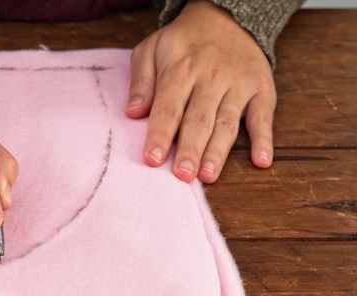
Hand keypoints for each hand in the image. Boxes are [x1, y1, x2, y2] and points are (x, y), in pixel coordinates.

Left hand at [127, 0, 276, 182]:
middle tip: (182, 176)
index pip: (168, 107)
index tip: (152, 159)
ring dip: (218, 151)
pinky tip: (261, 160)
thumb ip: (141, 82)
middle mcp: (211, 78)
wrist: (224, 17)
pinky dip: (264, 138)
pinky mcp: (260, 88)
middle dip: (190, 149)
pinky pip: (264, 116)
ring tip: (208, 176)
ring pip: (228, 122)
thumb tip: (133, 112)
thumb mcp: (150, 50)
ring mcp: (238, 84)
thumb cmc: (181, 43)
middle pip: (199, 119)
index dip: (160, 134)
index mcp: (180, 69)